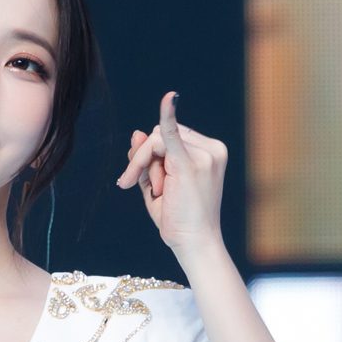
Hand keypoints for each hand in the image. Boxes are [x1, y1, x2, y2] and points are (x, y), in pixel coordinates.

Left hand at [116, 92, 227, 255]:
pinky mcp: (190, 164)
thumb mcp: (157, 183)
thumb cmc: (178, 218)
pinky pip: (172, 134)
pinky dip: (167, 115)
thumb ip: (146, 159)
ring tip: (157, 192)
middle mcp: (210, 148)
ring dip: (144, 166)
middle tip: (137, 185)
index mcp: (207, 150)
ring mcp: (204, 154)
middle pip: (157, 134)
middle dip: (142, 159)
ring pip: (153, 140)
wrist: (195, 244)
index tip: (131, 177)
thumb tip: (136, 132)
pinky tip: (169, 98)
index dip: (147, 154)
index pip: (166, 135)